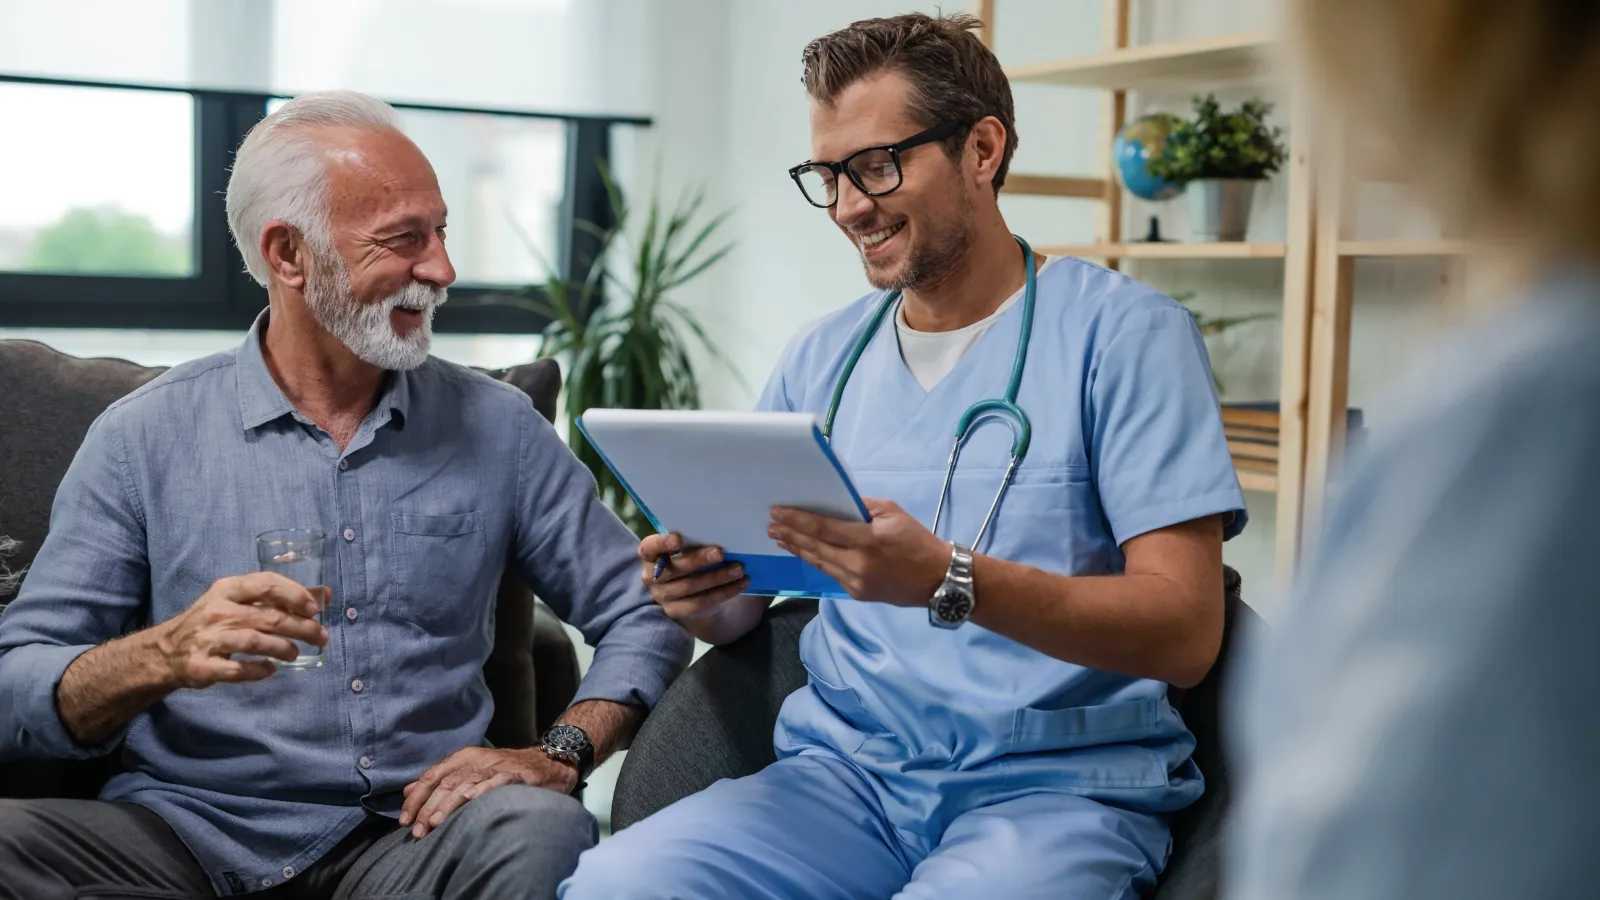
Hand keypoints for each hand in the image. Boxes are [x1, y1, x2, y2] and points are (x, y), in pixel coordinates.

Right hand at [153, 573, 328, 688]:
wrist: (166, 651)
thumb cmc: (212, 622)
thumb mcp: (238, 601)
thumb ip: (279, 598)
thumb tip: (325, 595)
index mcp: (227, 589)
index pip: (265, 583)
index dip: (294, 594)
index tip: (315, 608)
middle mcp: (217, 611)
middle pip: (268, 617)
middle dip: (301, 627)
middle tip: (321, 637)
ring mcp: (208, 639)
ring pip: (255, 642)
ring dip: (283, 648)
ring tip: (295, 653)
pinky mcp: (202, 666)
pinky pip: (237, 670)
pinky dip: (258, 670)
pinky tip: (271, 669)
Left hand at [400, 746, 576, 837]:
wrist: (546, 763)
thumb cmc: (505, 770)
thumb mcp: (469, 771)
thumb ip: (440, 779)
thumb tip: (407, 790)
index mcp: (462, 757)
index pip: (431, 776)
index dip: (416, 798)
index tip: (405, 819)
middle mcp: (476, 759)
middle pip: (445, 783)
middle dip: (428, 808)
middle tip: (418, 831)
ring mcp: (495, 766)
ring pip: (465, 784)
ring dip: (448, 805)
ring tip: (435, 823)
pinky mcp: (514, 774)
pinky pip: (495, 782)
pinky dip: (481, 791)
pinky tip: (469, 801)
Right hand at [638, 532, 749, 623]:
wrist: (691, 590)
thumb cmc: (690, 558)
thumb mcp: (688, 548)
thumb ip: (694, 542)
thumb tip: (719, 532)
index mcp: (650, 555)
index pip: (649, 548)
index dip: (662, 543)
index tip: (678, 538)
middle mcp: (652, 577)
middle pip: (674, 569)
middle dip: (698, 560)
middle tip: (720, 552)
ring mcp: (663, 596)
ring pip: (690, 587)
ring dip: (717, 577)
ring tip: (739, 569)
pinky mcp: (677, 611)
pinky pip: (702, 602)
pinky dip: (724, 592)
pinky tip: (740, 583)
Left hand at [769, 498, 949, 605]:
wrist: (938, 579)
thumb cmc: (917, 540)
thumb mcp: (893, 512)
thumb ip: (861, 507)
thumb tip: (834, 504)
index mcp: (867, 540)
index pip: (823, 528)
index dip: (797, 520)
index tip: (777, 512)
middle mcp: (857, 564)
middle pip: (815, 547)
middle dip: (791, 535)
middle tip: (770, 526)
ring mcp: (855, 583)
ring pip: (819, 563)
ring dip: (798, 549)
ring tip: (780, 539)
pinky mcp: (857, 594)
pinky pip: (832, 574)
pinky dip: (817, 561)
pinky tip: (805, 553)